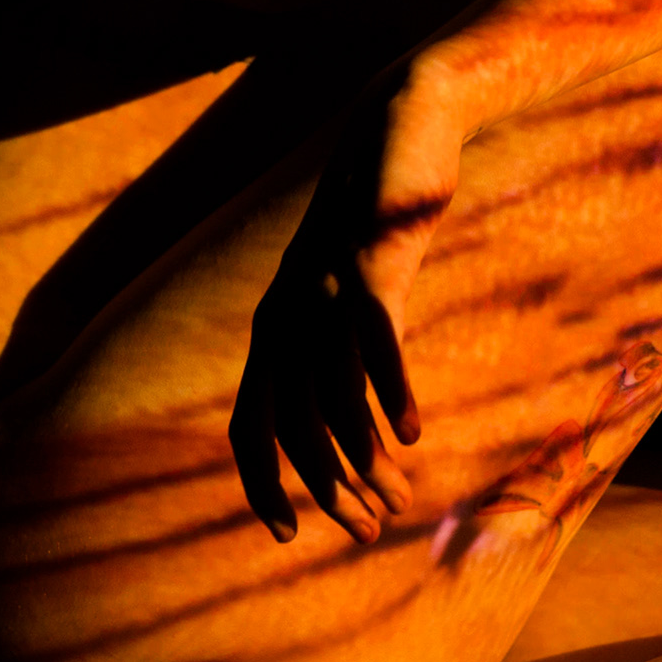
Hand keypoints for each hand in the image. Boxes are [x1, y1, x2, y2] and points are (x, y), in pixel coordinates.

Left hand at [228, 70, 464, 543]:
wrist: (402, 125)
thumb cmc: (381, 218)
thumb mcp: (350, 286)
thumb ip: (339, 340)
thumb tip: (351, 411)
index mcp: (273, 327)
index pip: (249, 426)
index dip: (262, 485)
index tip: (289, 536)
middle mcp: (284, 314)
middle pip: (292, 425)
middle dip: (327, 488)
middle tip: (368, 527)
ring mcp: (322, 289)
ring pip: (332, 395)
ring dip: (363, 456)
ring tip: (399, 495)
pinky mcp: (368, 264)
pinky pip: (372, 344)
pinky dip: (390, 394)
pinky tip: (413, 433)